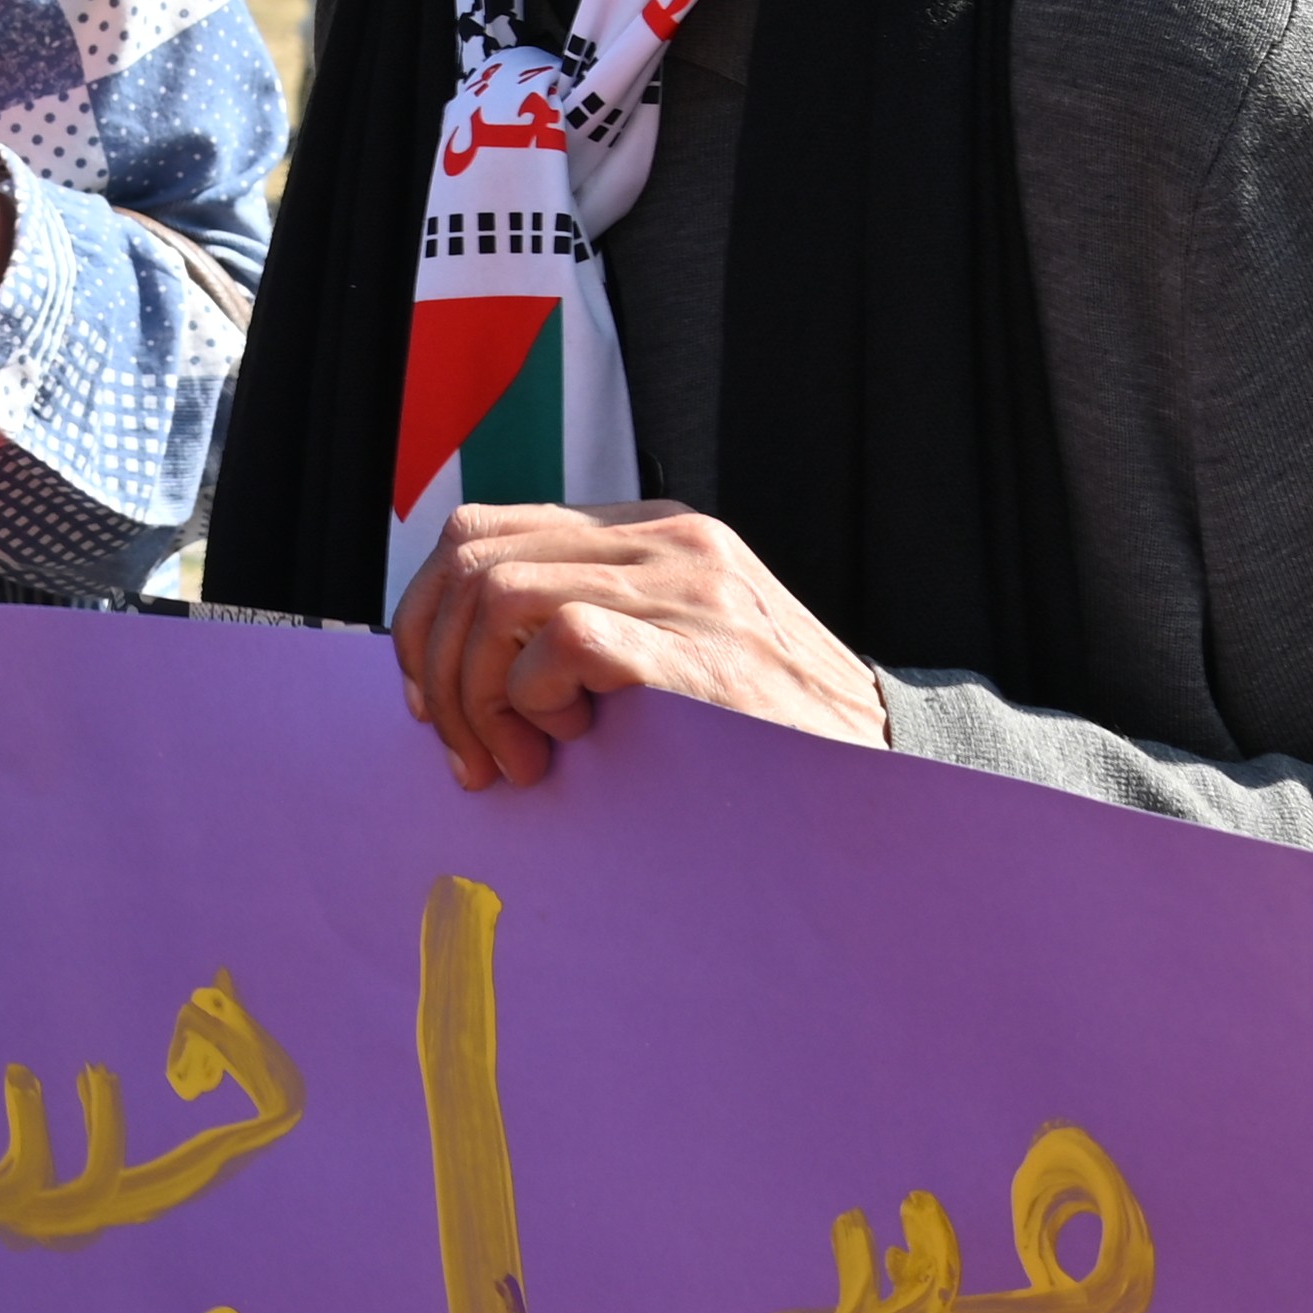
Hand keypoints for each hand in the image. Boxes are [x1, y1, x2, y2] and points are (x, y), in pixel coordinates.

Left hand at [388, 500, 887, 792]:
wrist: (883, 780)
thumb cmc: (765, 740)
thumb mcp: (672, 658)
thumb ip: (589, 633)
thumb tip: (453, 669)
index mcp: (652, 534)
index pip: (482, 532)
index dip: (429, 618)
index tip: (434, 703)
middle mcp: (668, 540)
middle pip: (470, 554)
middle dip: (435, 662)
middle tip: (469, 752)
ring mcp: (688, 585)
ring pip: (497, 595)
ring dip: (477, 695)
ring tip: (520, 763)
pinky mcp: (698, 644)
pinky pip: (558, 639)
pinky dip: (530, 699)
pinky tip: (566, 744)